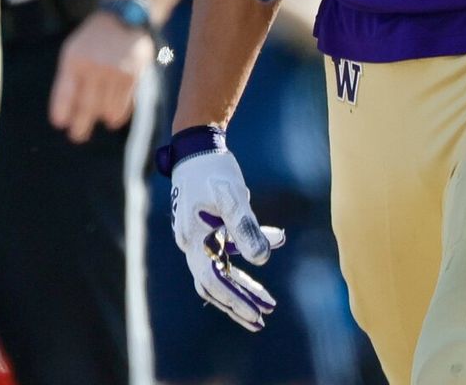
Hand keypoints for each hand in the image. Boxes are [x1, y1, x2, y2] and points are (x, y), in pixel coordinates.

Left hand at [49, 10, 152, 142]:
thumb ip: (68, 79)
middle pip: (86, 108)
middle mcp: (94, 66)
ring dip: (102, 119)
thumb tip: (66, 115)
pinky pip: (124, 107)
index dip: (62, 112)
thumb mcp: (73, 51)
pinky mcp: (133, 76)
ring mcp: (115, 71)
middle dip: (80, 127)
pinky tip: (112, 116)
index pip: (65, 94)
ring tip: (99, 119)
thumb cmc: (93, 40)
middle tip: (77, 136)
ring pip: (107, 111)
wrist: (123, 18)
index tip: (60, 124)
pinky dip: (117, 116)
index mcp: (74, 59)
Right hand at [163, 127, 284, 331]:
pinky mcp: (205, 226)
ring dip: (243, 284)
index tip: (257, 315)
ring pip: (219, 270)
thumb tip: (262, 259)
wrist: (197, 145)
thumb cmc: (213, 170)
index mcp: (193, 238)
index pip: (214, 280)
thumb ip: (247, 228)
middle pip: (213, 283)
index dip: (236, 300)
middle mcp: (190, 242)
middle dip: (238, 302)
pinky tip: (275, 239)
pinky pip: (226, 249)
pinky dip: (246, 251)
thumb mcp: (233, 197)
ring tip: (269, 300)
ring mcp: (197, 235)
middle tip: (262, 320)